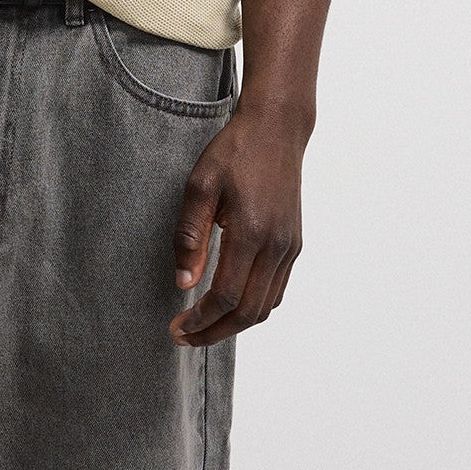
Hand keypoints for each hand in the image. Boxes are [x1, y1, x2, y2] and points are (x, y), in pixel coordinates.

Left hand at [170, 104, 308, 344]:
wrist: (276, 131)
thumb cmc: (233, 153)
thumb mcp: (199, 187)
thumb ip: (190, 237)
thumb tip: (183, 283)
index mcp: (251, 232)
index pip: (225, 296)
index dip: (199, 320)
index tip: (176, 328)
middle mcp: (276, 246)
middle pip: (248, 312)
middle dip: (214, 332)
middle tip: (184, 338)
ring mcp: (290, 247)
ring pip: (266, 306)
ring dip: (234, 325)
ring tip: (203, 327)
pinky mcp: (294, 245)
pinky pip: (276, 290)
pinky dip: (253, 308)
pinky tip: (228, 305)